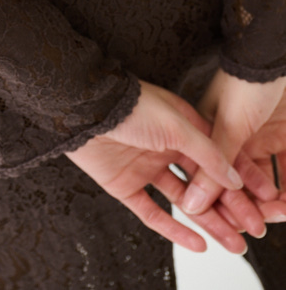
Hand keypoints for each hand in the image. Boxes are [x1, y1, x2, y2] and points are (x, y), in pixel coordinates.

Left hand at [64, 78, 255, 254]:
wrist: (83, 109)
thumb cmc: (129, 105)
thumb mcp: (176, 125)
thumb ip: (206, 152)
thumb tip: (232, 175)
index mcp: (182, 127)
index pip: (219, 158)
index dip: (242, 179)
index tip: (264, 198)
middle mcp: (166, 147)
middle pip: (205, 183)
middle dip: (230, 207)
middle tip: (252, 229)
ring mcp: (146, 167)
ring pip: (185, 202)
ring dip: (210, 223)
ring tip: (234, 243)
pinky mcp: (125, 185)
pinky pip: (153, 213)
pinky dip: (175, 230)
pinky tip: (198, 243)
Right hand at [173, 69, 285, 233]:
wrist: (276, 53)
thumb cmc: (247, 79)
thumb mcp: (229, 125)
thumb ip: (212, 166)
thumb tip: (193, 204)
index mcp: (209, 132)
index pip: (212, 177)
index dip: (222, 205)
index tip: (232, 228)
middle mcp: (233, 137)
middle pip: (239, 184)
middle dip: (252, 207)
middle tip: (262, 224)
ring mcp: (258, 136)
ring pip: (265, 180)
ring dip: (275, 199)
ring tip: (283, 210)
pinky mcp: (282, 135)